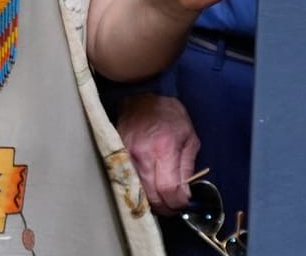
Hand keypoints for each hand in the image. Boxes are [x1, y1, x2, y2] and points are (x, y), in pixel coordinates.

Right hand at [117, 94, 199, 213]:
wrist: (141, 98)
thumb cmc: (169, 116)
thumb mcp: (189, 138)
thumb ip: (187, 167)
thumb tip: (185, 193)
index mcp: (164, 148)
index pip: (169, 190)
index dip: (178, 202)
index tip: (183, 202)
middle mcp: (142, 156)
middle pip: (152, 198)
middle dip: (166, 207)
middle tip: (174, 205)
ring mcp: (126, 158)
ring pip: (139, 194)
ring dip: (152, 202)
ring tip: (163, 198)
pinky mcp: (116, 159)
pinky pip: (129, 184)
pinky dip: (140, 192)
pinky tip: (148, 189)